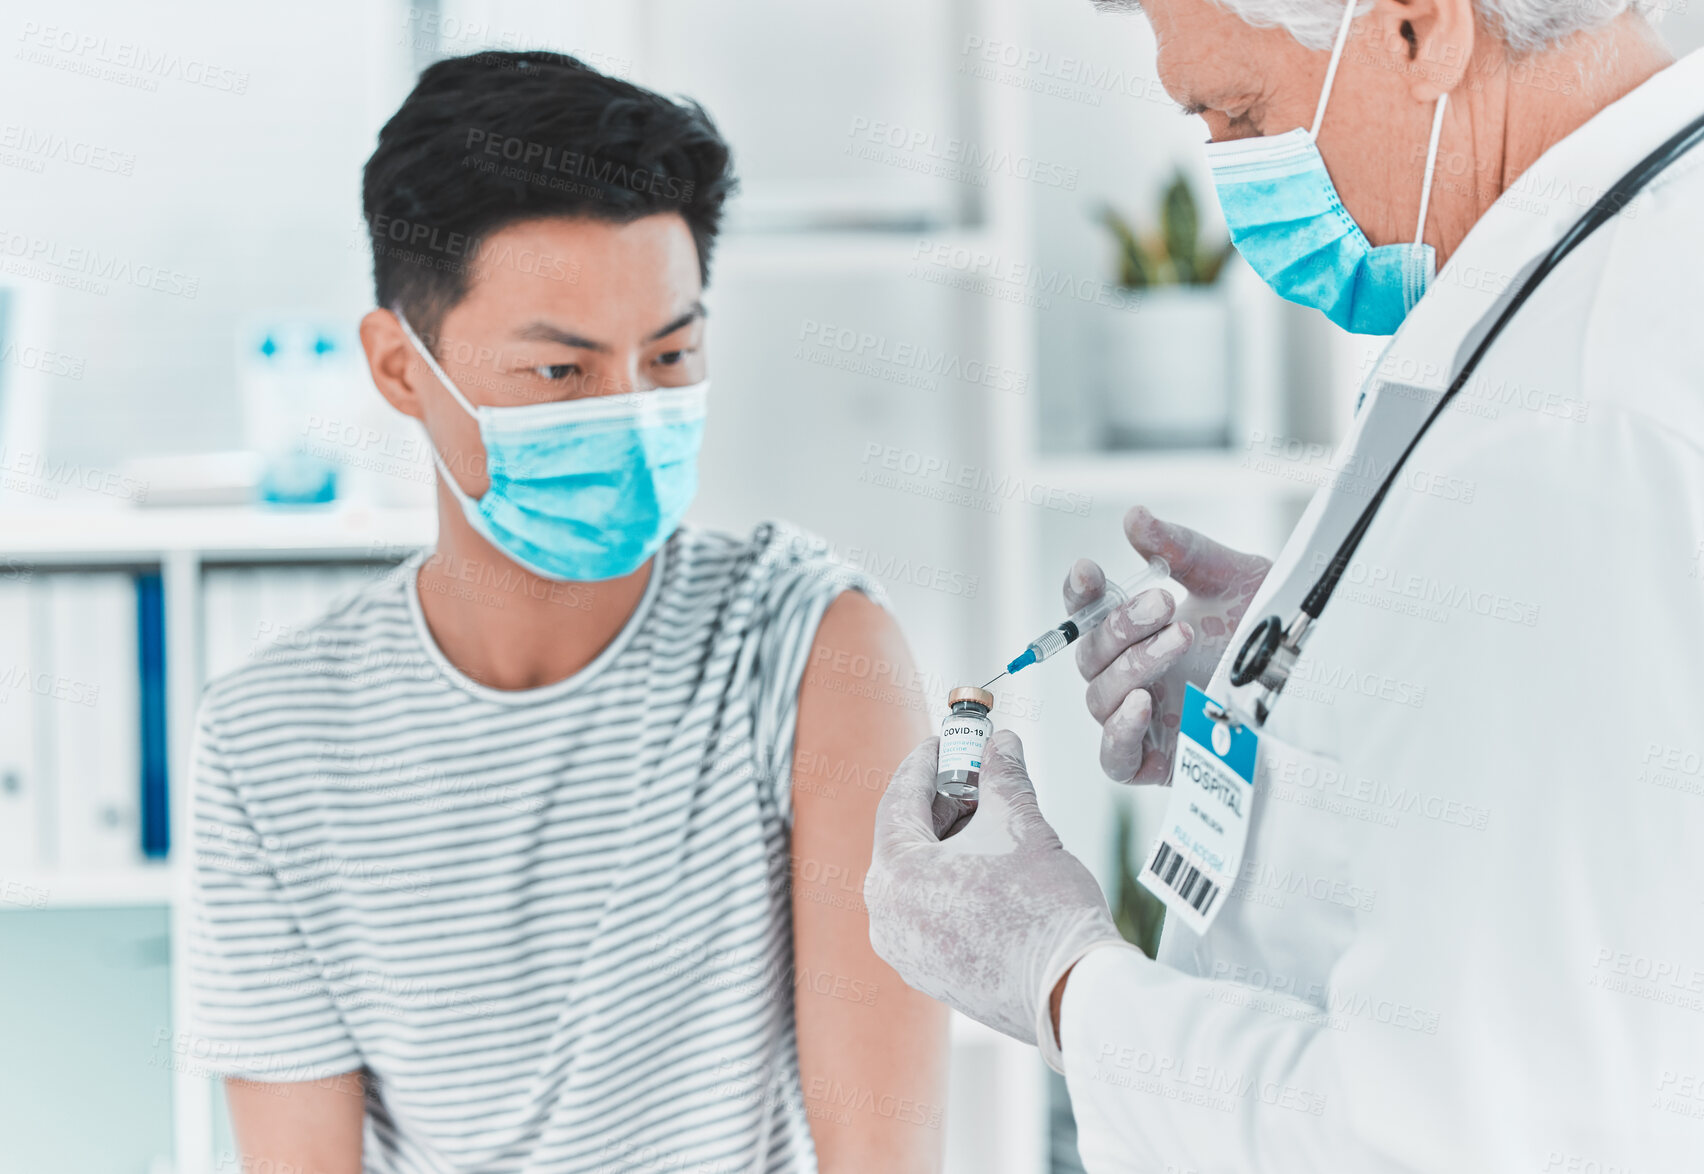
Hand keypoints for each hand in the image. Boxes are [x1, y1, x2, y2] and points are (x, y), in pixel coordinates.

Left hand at [865, 732, 1123, 1049]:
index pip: (899, 799)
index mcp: (895, 875)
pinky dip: (951, 881)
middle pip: (906, 838)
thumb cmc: (1043, 910)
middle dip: (942, 803)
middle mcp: (886, 917)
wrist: (1073, 992)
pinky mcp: (928, 973)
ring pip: (917, 877)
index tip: (943, 742)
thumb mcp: (1021, 823)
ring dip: (949, 843)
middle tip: (976, 778)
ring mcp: (904, 951)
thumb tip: (1002, 746)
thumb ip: (1002, 775)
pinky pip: (927, 911)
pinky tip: (990, 867)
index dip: (925, 763)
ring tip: (992, 820)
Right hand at [1067, 505, 1270, 783]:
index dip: (1080, 595)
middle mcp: (1131, 675)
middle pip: (1090, 655)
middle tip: (1165, 604)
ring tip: (1178, 640)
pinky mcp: (1155, 763)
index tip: (1089, 571)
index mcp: (1137, 632)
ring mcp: (1141, 720)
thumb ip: (1180, 549)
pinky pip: (1114, 758)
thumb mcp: (1230, 578)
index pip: (1088, 614)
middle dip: (1121, 626)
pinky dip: (1119, 732)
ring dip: (1132, 666)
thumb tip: (1135, 517)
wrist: (1313, 683)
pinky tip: (1142, 704)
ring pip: (1100, 698)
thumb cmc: (1266, 633)